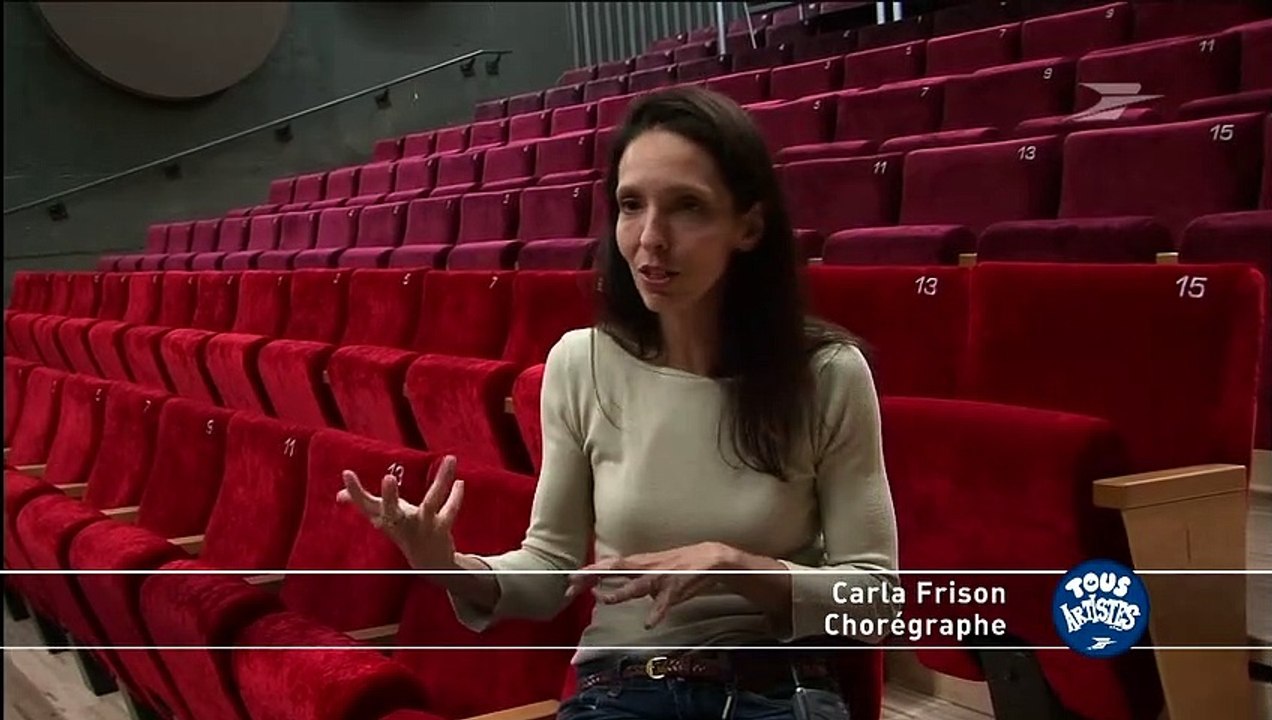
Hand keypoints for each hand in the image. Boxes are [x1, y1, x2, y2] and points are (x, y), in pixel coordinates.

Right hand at [337, 454, 463, 570]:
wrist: (428, 563)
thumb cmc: (403, 531)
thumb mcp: (383, 517)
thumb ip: (363, 503)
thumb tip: (339, 495)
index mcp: (385, 519)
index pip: (365, 505)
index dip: (354, 491)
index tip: (347, 473)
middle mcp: (401, 524)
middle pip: (392, 512)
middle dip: (390, 497)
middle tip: (387, 479)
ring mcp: (422, 527)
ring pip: (431, 503)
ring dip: (441, 482)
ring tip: (450, 459)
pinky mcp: (441, 529)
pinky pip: (449, 511)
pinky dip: (456, 497)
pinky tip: (460, 482)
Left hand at [566, 542, 737, 628]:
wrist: (713, 559)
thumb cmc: (682, 565)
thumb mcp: (656, 569)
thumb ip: (639, 579)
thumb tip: (623, 591)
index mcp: (641, 562)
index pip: (611, 565)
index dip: (591, 571)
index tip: (570, 578)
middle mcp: (647, 567)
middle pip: (615, 570)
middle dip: (592, 576)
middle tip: (571, 584)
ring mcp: (661, 578)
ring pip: (636, 585)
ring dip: (619, 592)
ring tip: (601, 598)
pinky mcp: (676, 589)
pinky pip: (665, 602)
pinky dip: (657, 613)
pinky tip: (649, 622)